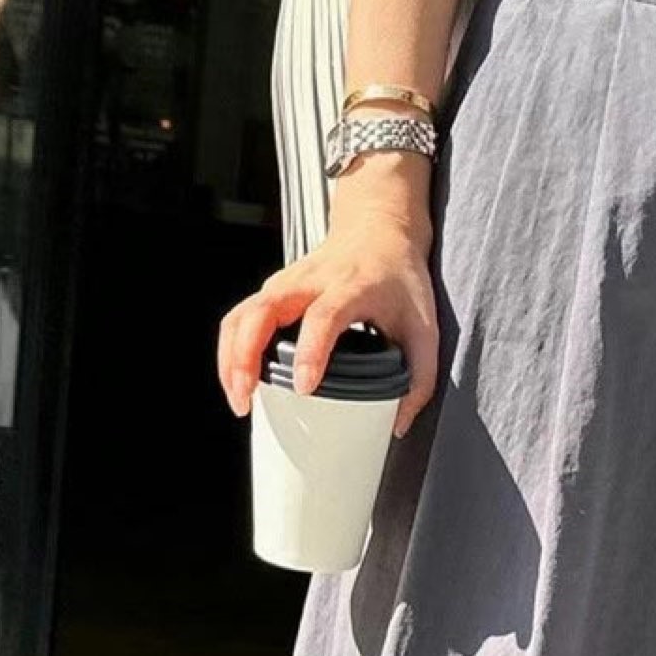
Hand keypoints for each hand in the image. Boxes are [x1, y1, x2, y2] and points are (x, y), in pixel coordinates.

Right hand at [218, 190, 439, 438]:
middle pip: (263, 312)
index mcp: (351, 287)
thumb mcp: (425, 327)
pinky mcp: (272, 290)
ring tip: (239, 397)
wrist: (378, 230)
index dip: (310, 351)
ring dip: (230, 357)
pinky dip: (231, 349)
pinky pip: (240, 318)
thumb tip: (398, 424)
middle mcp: (310, 281)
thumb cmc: (399, 278)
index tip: (303, 386)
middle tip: (247, 398)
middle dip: (245, 356)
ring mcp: (285, 283)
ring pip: (242, 315)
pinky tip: (238, 379)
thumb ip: (420, 378)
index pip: (323, 317)